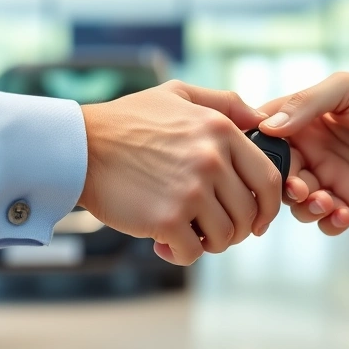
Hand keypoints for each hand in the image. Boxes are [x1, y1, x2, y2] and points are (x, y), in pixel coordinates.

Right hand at [78, 81, 283, 265]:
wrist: (78, 147)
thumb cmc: (126, 122)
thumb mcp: (178, 94)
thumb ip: (225, 103)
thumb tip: (263, 120)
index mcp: (221, 131)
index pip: (269, 179)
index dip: (269, 207)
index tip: (259, 220)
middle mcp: (212, 160)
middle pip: (248, 213)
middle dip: (235, 230)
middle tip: (212, 231)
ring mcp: (191, 191)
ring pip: (225, 236)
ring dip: (208, 244)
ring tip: (186, 235)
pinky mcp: (167, 219)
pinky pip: (192, 252)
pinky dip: (180, 254)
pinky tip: (163, 244)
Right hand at [259, 72, 348, 235]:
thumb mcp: (348, 89)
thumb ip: (306, 103)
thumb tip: (267, 127)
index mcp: (303, 121)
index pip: (264, 136)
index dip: (255, 149)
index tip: (253, 158)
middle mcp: (311, 151)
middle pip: (276, 176)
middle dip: (281, 185)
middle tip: (298, 186)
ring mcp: (330, 178)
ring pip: (297, 203)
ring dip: (304, 206)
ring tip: (324, 200)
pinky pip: (327, 220)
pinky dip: (328, 222)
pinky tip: (342, 213)